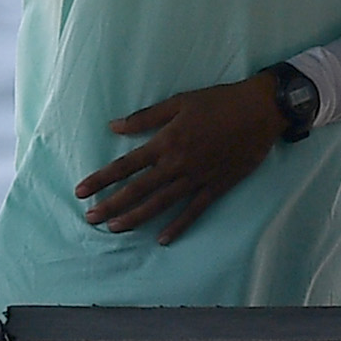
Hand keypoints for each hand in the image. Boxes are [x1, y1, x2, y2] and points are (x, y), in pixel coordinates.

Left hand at [77, 78, 286, 240]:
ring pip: (160, 204)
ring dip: (136, 217)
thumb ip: (145, 117)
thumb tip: (114, 126)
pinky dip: (178, 225)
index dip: (101, 179)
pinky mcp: (216, 186)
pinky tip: (162, 239)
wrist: (260, 111)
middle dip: (111, 205)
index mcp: (166, 141)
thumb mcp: (179, 102)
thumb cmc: (219, 101)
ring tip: (115, 228)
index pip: (125, 165)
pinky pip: (193, 211)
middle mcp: (177, 164)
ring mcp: (197, 178)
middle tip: (90, 218)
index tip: (81, 190)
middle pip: (137, 189)